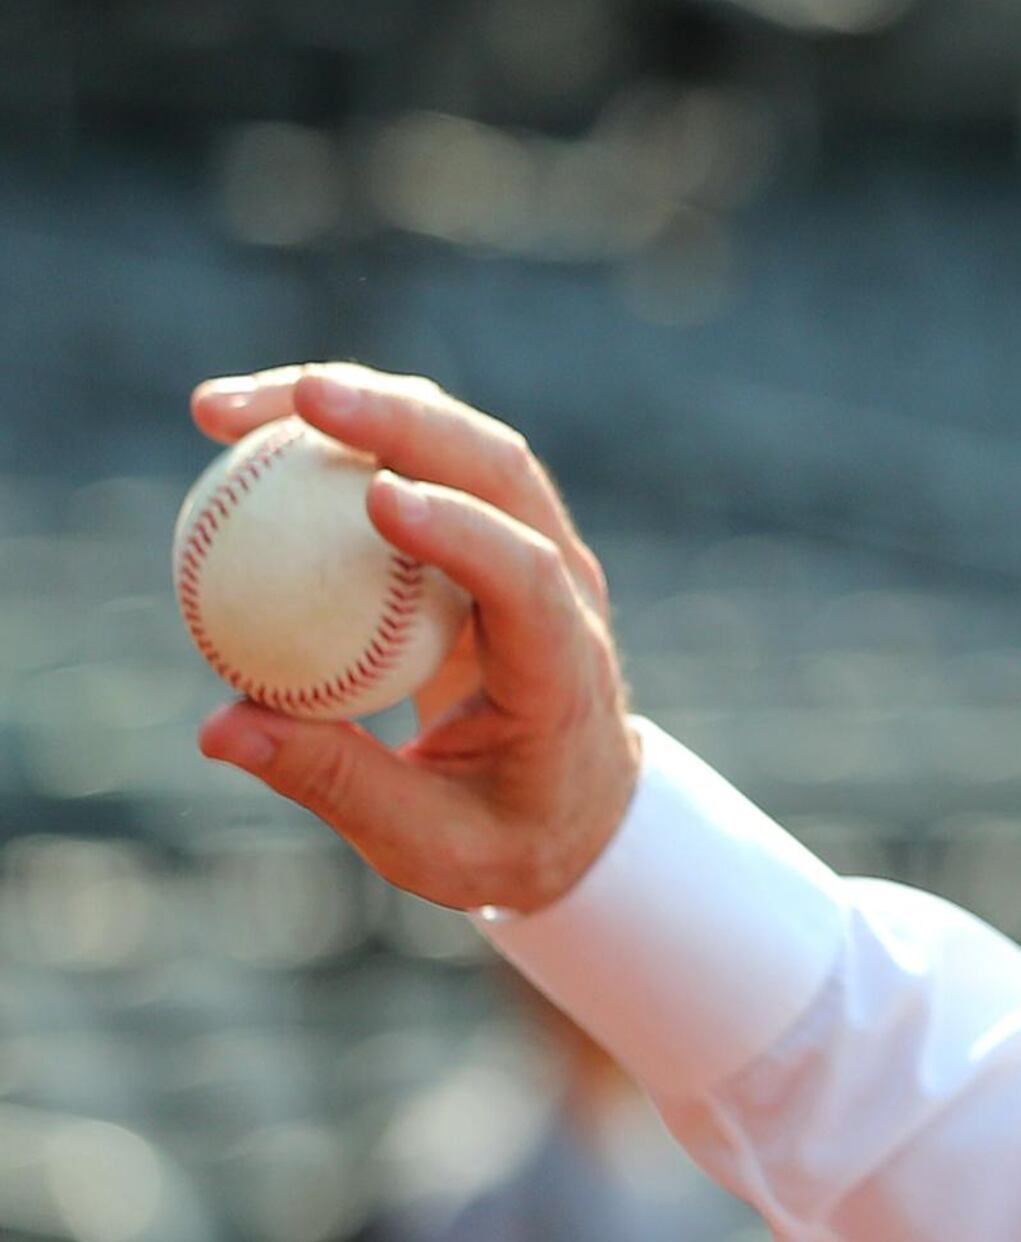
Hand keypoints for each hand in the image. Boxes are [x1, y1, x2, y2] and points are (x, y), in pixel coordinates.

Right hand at [189, 364, 641, 912]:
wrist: (578, 810)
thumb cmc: (508, 837)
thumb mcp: (430, 843)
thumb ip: (336, 784)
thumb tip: (221, 727)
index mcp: (563, 671)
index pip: (530, 580)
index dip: (464, 531)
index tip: (380, 499)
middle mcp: (563, 591)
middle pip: (500, 471)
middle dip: (405, 420)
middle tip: (298, 398)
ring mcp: (533, 551)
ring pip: (458, 444)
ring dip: (358, 404)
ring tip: (223, 409)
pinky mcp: (489, 537)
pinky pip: (416, 464)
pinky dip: (340, 438)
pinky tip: (243, 432)